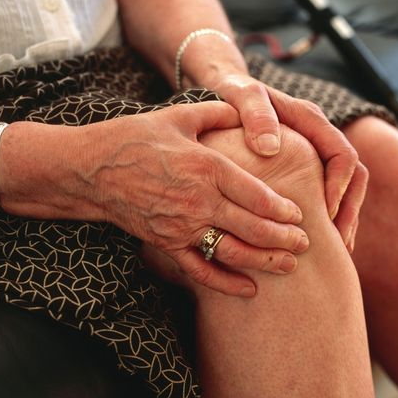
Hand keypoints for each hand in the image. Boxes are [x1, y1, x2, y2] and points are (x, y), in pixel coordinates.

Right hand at [89, 101, 307, 296]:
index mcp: (207, 167)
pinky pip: (199, 269)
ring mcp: (181, 226)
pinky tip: (249, 288)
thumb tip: (246, 109)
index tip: (301, 215)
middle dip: (283, 239)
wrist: (91, 169)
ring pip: (232, 251)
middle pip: (252, 227)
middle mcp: (198, 201)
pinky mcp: (166, 243)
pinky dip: (225, 282)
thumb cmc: (135, 138)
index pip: (256, 195)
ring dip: (264, 261)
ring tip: (289, 266)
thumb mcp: (179, 116)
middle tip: (306, 244)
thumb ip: (218, 112)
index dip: (283, 210)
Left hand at [208, 73, 366, 252]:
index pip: (342, 155)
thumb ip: (255, 115)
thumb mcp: (242, 96)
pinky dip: (328, 219)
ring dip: (344, 220)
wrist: (226, 86)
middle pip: (354, 177)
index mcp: (312, 120)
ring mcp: (315, 153)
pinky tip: (316, 244)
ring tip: (335, 253)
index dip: (338, 186)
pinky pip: (327, 194)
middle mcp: (320, 136)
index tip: (325, 214)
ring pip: (346, 189)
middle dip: (349, 212)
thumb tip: (270, 149)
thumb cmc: (233, 93)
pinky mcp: (305, 168)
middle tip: (338, 247)